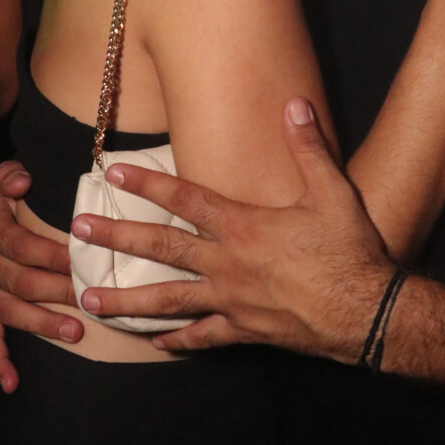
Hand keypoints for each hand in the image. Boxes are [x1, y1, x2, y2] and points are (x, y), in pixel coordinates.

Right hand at [0, 160, 81, 392]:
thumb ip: (8, 175)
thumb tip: (22, 181)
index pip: (24, 247)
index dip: (51, 255)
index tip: (80, 259)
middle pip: (22, 283)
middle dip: (57, 292)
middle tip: (88, 300)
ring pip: (12, 312)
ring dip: (43, 324)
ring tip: (75, 333)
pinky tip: (13, 383)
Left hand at [72, 99, 393, 360]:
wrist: (366, 314)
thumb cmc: (349, 251)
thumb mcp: (333, 191)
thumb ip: (308, 147)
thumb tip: (295, 103)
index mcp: (244, 227)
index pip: (186, 198)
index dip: (148, 184)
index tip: (113, 175)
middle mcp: (228, 264)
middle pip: (161, 248)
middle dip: (117, 239)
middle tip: (77, 235)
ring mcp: (232, 302)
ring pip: (167, 300)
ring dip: (126, 299)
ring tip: (89, 300)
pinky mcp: (244, 332)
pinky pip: (201, 337)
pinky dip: (176, 339)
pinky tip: (155, 341)